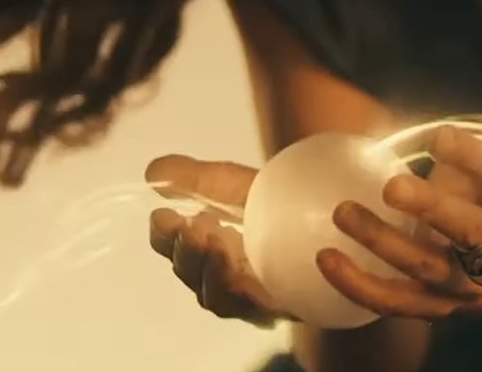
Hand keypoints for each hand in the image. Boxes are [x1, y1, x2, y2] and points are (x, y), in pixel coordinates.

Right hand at [145, 155, 294, 326]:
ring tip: (215, 242)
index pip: (176, 248)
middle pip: (193, 275)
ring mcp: (252, 294)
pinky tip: (242, 272)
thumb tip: (152, 172)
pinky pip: (258, 308)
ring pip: (218, 296)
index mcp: (208, 245)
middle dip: (187, 253)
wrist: (330, 210)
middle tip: (191, 227)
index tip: (162, 215)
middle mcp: (224, 273)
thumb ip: (196, 178)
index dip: (165, 236)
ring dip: (212, 270)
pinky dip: (245, 292)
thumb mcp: (236, 183)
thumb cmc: (280, 198)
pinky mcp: (282, 304)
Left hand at [317, 75, 481, 318]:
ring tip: (342, 212)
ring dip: (383, 242)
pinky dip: (358, 285)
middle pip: (468, 230)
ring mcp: (461, 282)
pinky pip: (393, 301)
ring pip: (424, 266)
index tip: (439, 135)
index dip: (473, 156)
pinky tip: (325, 258)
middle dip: (431, 207)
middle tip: (392, 186)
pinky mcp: (429, 305)